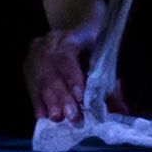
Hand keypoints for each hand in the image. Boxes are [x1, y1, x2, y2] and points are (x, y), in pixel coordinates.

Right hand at [27, 0, 110, 124]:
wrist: (69, 32)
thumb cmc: (89, 47)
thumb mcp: (101, 57)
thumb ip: (111, 84)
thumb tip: (123, 110)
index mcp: (69, 39)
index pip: (67, 56)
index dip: (72, 77)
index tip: (81, 96)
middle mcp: (48, 46)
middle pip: (52, 72)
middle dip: (62, 97)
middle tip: (73, 116)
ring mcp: (35, 57)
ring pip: (40, 81)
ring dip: (50, 102)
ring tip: (58, 118)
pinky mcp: (28, 69)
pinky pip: (31, 88)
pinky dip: (38, 103)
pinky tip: (44, 116)